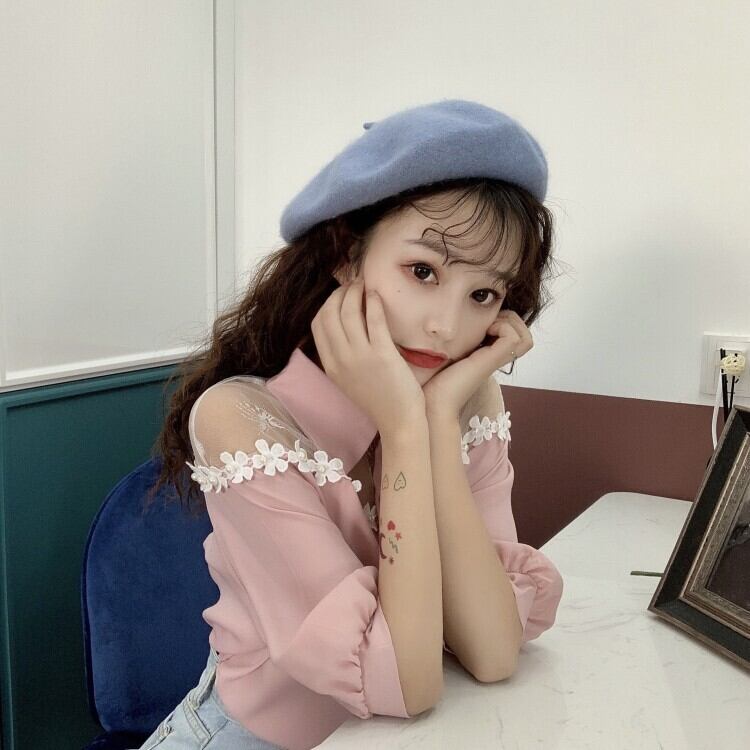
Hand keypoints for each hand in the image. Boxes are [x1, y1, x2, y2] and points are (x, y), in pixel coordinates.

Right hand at [311, 279, 425, 434]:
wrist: (399, 422)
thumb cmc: (379, 401)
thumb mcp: (349, 380)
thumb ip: (342, 358)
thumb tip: (343, 330)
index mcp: (330, 366)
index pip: (317, 325)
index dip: (327, 304)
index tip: (339, 296)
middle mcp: (340, 359)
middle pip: (329, 313)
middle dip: (339, 293)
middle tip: (353, 285)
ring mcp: (360, 357)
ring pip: (348, 312)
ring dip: (355, 292)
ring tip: (365, 284)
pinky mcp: (381, 355)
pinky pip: (373, 319)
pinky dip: (372, 302)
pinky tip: (376, 295)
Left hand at [422, 310, 532, 419]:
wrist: (432, 403)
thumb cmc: (431, 381)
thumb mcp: (443, 354)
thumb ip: (450, 342)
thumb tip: (440, 321)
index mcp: (485, 357)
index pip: (512, 335)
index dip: (504, 321)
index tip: (482, 321)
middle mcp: (494, 359)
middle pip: (524, 336)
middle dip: (510, 319)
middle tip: (488, 321)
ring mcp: (495, 361)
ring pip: (525, 337)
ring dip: (509, 323)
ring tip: (488, 326)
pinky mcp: (491, 361)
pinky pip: (513, 338)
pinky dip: (503, 327)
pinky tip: (483, 332)